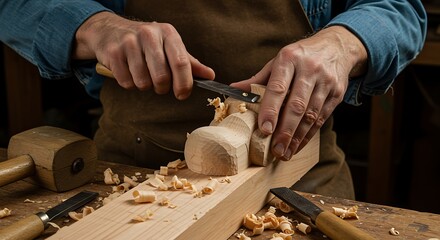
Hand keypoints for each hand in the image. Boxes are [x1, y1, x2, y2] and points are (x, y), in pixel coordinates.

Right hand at [73, 12, 214, 99]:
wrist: (110, 30)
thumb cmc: (146, 42)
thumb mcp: (169, 46)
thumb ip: (189, 62)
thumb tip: (210, 75)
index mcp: (168, 33)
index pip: (181, 63)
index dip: (184, 84)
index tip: (182, 94)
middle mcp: (149, 35)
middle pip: (162, 77)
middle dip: (162, 88)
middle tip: (159, 84)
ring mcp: (129, 43)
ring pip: (143, 82)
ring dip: (145, 86)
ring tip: (142, 74)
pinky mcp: (113, 53)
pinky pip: (126, 82)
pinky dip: (129, 83)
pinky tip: (129, 72)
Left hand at [231, 26, 366, 159]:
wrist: (336, 46)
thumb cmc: (301, 56)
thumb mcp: (279, 61)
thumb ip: (258, 79)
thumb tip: (234, 89)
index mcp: (289, 59)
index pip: (278, 88)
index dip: (271, 110)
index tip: (265, 129)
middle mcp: (309, 69)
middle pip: (297, 105)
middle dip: (285, 130)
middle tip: (275, 149)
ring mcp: (326, 82)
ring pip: (311, 114)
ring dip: (297, 137)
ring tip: (285, 152)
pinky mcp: (337, 93)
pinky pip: (322, 118)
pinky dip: (309, 134)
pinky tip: (298, 145)